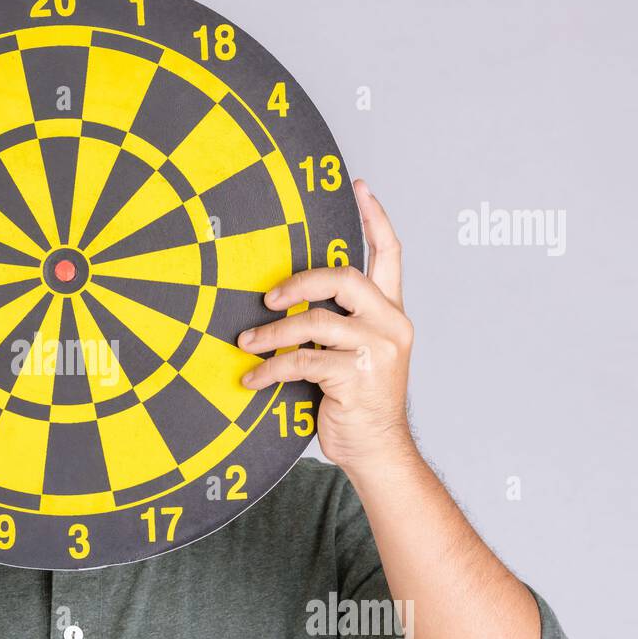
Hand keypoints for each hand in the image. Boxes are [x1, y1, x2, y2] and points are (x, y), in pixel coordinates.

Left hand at [236, 179, 414, 475]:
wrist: (377, 450)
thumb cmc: (356, 402)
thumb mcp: (353, 355)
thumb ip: (336, 324)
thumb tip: (284, 302)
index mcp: (391, 314)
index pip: (390, 255)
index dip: (375, 218)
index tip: (359, 187)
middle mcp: (390, 325)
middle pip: (345, 278)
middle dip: (299, 282)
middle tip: (267, 300)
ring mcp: (378, 350)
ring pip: (316, 322)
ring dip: (272, 334)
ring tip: (246, 344)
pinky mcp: (358, 376)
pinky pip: (302, 361)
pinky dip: (270, 369)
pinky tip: (251, 378)